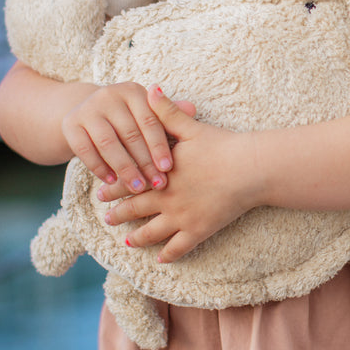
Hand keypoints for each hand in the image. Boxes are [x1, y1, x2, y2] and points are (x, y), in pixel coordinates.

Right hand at [62, 81, 195, 194]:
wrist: (88, 112)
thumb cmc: (129, 117)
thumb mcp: (147, 113)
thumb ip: (168, 115)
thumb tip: (192, 110)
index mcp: (132, 91)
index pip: (149, 121)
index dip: (159, 146)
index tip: (168, 169)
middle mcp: (108, 95)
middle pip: (130, 134)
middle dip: (145, 162)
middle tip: (156, 184)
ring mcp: (87, 109)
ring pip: (108, 144)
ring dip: (125, 168)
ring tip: (138, 187)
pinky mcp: (70, 124)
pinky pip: (86, 150)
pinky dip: (100, 168)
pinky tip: (112, 182)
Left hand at [100, 86, 260, 263]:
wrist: (249, 169)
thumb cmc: (222, 146)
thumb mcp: (191, 126)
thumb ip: (167, 111)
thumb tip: (150, 89)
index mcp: (162, 173)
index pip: (130, 181)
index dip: (113, 187)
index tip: (100, 193)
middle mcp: (167, 198)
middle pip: (135, 209)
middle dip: (119, 214)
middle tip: (107, 218)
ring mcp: (182, 217)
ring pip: (152, 233)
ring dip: (137, 238)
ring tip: (128, 242)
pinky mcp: (200, 230)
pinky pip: (179, 248)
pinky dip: (168, 255)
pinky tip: (160, 260)